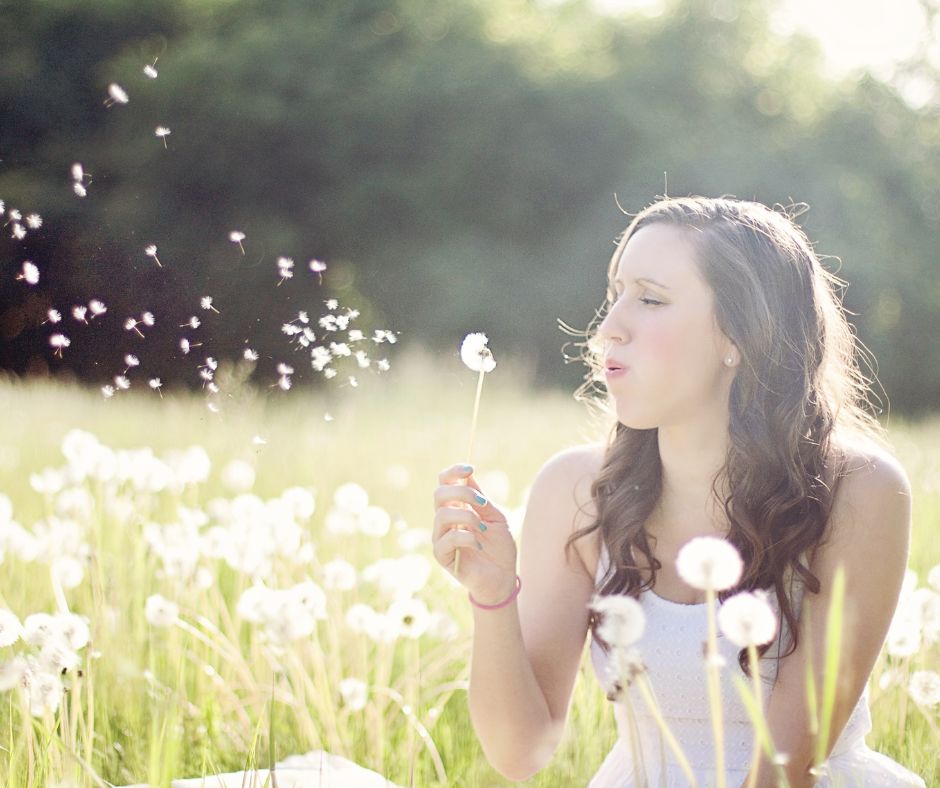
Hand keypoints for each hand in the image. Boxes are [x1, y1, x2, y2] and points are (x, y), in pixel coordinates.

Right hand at [432, 464, 517, 604]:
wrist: (503, 577)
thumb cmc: (500, 548)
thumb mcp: (496, 517)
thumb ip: (481, 499)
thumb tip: (468, 474)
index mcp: (457, 507)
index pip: (445, 483)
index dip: (453, 472)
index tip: (470, 468)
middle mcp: (446, 520)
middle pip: (439, 494)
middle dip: (461, 492)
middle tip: (482, 503)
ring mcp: (441, 538)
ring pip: (442, 515)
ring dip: (467, 516)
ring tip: (483, 527)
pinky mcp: (442, 556)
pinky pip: (448, 539)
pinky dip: (467, 537)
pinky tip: (479, 543)